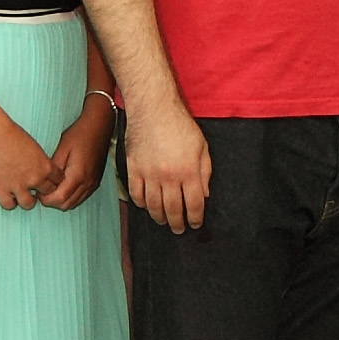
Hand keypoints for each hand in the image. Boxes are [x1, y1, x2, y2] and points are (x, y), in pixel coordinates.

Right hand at [0, 118, 55, 210]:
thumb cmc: (13, 136)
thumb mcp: (35, 148)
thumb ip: (41, 162)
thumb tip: (42, 170)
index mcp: (46, 167)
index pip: (59, 181)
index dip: (54, 181)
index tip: (48, 180)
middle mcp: (35, 179)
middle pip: (47, 194)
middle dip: (43, 191)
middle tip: (36, 189)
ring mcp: (18, 186)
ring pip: (29, 204)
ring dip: (27, 200)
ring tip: (23, 195)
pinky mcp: (2, 190)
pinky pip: (9, 206)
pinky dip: (9, 202)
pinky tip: (8, 195)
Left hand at [38, 93, 115, 209]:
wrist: (99, 127)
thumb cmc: (79, 134)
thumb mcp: (62, 148)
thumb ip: (53, 168)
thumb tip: (43, 181)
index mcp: (78, 175)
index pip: (59, 199)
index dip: (46, 199)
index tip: (38, 190)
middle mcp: (87, 183)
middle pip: (67, 205)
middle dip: (52, 201)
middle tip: (43, 189)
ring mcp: (93, 184)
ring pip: (74, 203)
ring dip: (62, 200)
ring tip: (52, 187)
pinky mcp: (95, 182)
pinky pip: (81, 197)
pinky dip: (71, 197)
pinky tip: (63, 186)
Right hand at [123, 105, 210, 233]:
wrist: (154, 109)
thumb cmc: (181, 126)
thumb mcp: (202, 147)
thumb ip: (205, 173)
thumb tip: (205, 195)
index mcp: (189, 171)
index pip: (194, 204)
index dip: (196, 218)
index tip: (195, 224)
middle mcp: (169, 176)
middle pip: (173, 210)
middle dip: (178, 224)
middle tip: (179, 229)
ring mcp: (149, 174)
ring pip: (153, 206)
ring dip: (159, 217)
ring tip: (164, 222)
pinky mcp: (133, 169)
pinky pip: (136, 194)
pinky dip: (141, 204)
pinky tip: (147, 206)